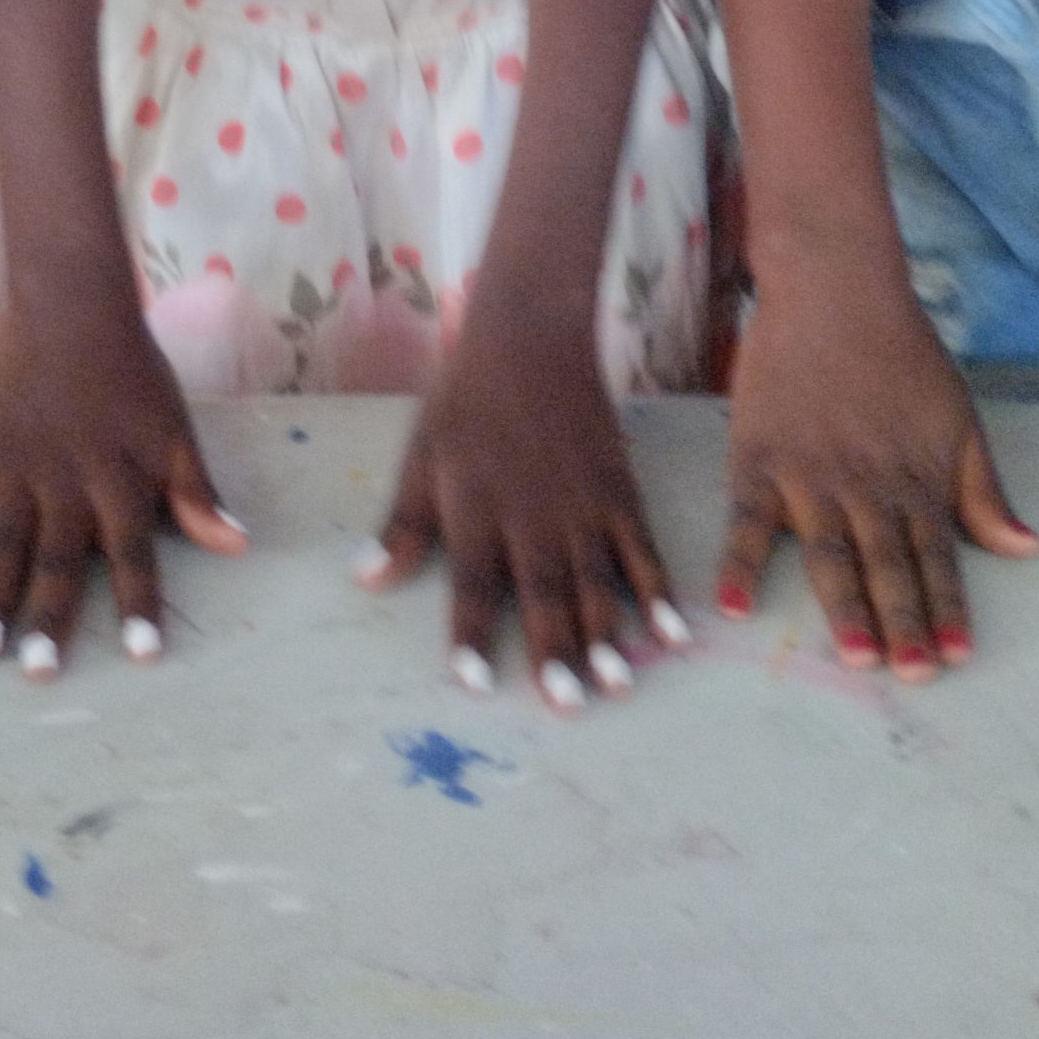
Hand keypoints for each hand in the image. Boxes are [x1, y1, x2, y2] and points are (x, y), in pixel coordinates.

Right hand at [0, 307, 240, 675]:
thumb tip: (237, 547)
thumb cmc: (131, 378)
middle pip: (59, 560)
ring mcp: (18, 472)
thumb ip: (197, 493)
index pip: (135, 553)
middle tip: (37, 673)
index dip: (140, 604)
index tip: (142, 656)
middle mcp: (67, 483)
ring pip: (5, 544)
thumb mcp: (174, 431)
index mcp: (121, 480)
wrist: (69, 312)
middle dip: (48, 619)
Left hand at [369, 311, 680, 707]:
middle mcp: (531, 512)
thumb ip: (401, 524)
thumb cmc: (465, 398)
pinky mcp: (619, 490)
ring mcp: (582, 503)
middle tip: (566, 704)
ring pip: (597, 579)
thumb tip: (367, 581)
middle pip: (543, 590)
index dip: (471, 633)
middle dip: (554, 649)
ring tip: (615, 685)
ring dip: (607, 634)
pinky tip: (672, 635)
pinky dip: (658, 593)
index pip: (471, 581)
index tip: (473, 684)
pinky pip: (642, 550)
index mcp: (475, 505)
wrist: (531, 335)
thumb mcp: (420, 455)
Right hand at [719, 244, 1037, 673]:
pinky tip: (733, 607)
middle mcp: (866, 486)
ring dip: (845, 608)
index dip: (947, 608)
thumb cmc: (901, 352)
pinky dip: (739, 564)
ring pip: (830, 554)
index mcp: (916, 478)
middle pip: (888, 565)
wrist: (833, 289)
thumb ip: (984, 490)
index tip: (957, 656)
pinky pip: (747, 521)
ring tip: (858, 657)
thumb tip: (1025, 548)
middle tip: (912, 673)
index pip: (938, 556)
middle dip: (904, 623)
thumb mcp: (958, 417)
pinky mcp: (758, 458)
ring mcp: (809, 475)